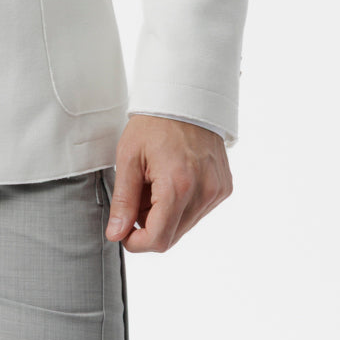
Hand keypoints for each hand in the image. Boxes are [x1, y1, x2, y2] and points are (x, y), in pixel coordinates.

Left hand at [105, 116, 232, 252]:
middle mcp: (204, 192)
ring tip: (155, 182)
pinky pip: (199, 211)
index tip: (122, 231)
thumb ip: (123, 200)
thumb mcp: (129, 158)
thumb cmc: (154, 123)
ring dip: (165, 214)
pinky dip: (182, 204)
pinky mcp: (224, 187)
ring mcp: (217, 191)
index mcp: (178, 185)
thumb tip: (116, 233)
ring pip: (185, 225)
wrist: (185, 97)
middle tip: (138, 194)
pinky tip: (173, 179)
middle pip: (172, 235)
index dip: (136, 243)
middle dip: (149, 224)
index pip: (159, 239)